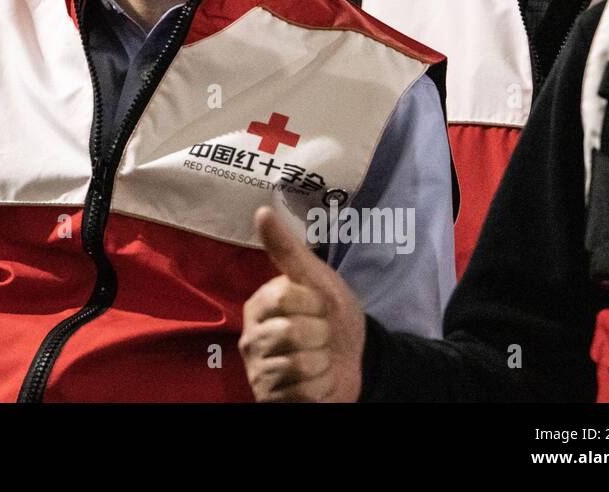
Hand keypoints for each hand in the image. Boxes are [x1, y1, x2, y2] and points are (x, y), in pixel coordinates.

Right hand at [238, 207, 365, 401]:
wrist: (357, 361)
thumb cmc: (334, 316)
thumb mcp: (318, 280)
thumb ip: (288, 250)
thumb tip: (261, 210)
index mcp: (260, 305)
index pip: (285, 297)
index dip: (314, 303)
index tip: (320, 306)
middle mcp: (252, 338)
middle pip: (291, 333)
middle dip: (322, 335)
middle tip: (322, 337)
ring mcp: (259, 371)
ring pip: (297, 365)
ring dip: (323, 364)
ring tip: (320, 360)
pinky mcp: (269, 398)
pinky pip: (302, 393)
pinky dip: (321, 388)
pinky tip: (318, 382)